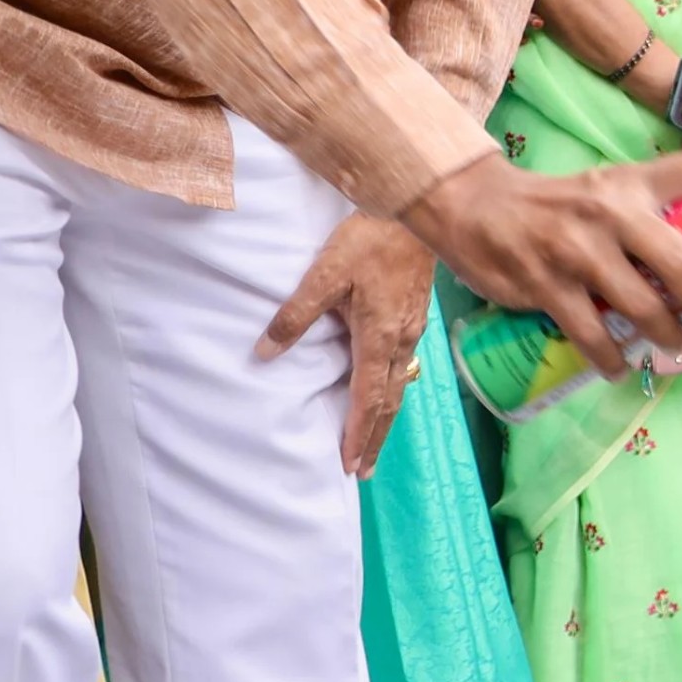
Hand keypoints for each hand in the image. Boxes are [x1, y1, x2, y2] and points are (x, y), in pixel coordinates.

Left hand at [258, 213, 435, 478]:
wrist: (416, 212)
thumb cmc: (369, 241)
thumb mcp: (325, 274)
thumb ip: (295, 316)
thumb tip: (264, 353)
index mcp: (378, 337)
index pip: (368, 398)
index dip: (359, 433)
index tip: (351, 463)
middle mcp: (400, 341)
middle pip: (389, 401)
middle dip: (375, 437)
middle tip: (364, 470)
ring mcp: (412, 330)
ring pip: (400, 384)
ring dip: (386, 416)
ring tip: (375, 441)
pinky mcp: (416, 317)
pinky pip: (405, 365)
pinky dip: (394, 390)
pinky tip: (387, 390)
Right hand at [398, 149, 681, 374]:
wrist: (474, 205)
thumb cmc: (555, 204)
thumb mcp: (605, 188)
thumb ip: (646, 211)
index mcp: (631, 182)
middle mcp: (610, 211)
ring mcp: (576, 250)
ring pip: (642, 308)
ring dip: (666, 336)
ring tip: (672, 344)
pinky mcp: (545, 285)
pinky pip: (593, 336)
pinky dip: (613, 360)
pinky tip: (621, 368)